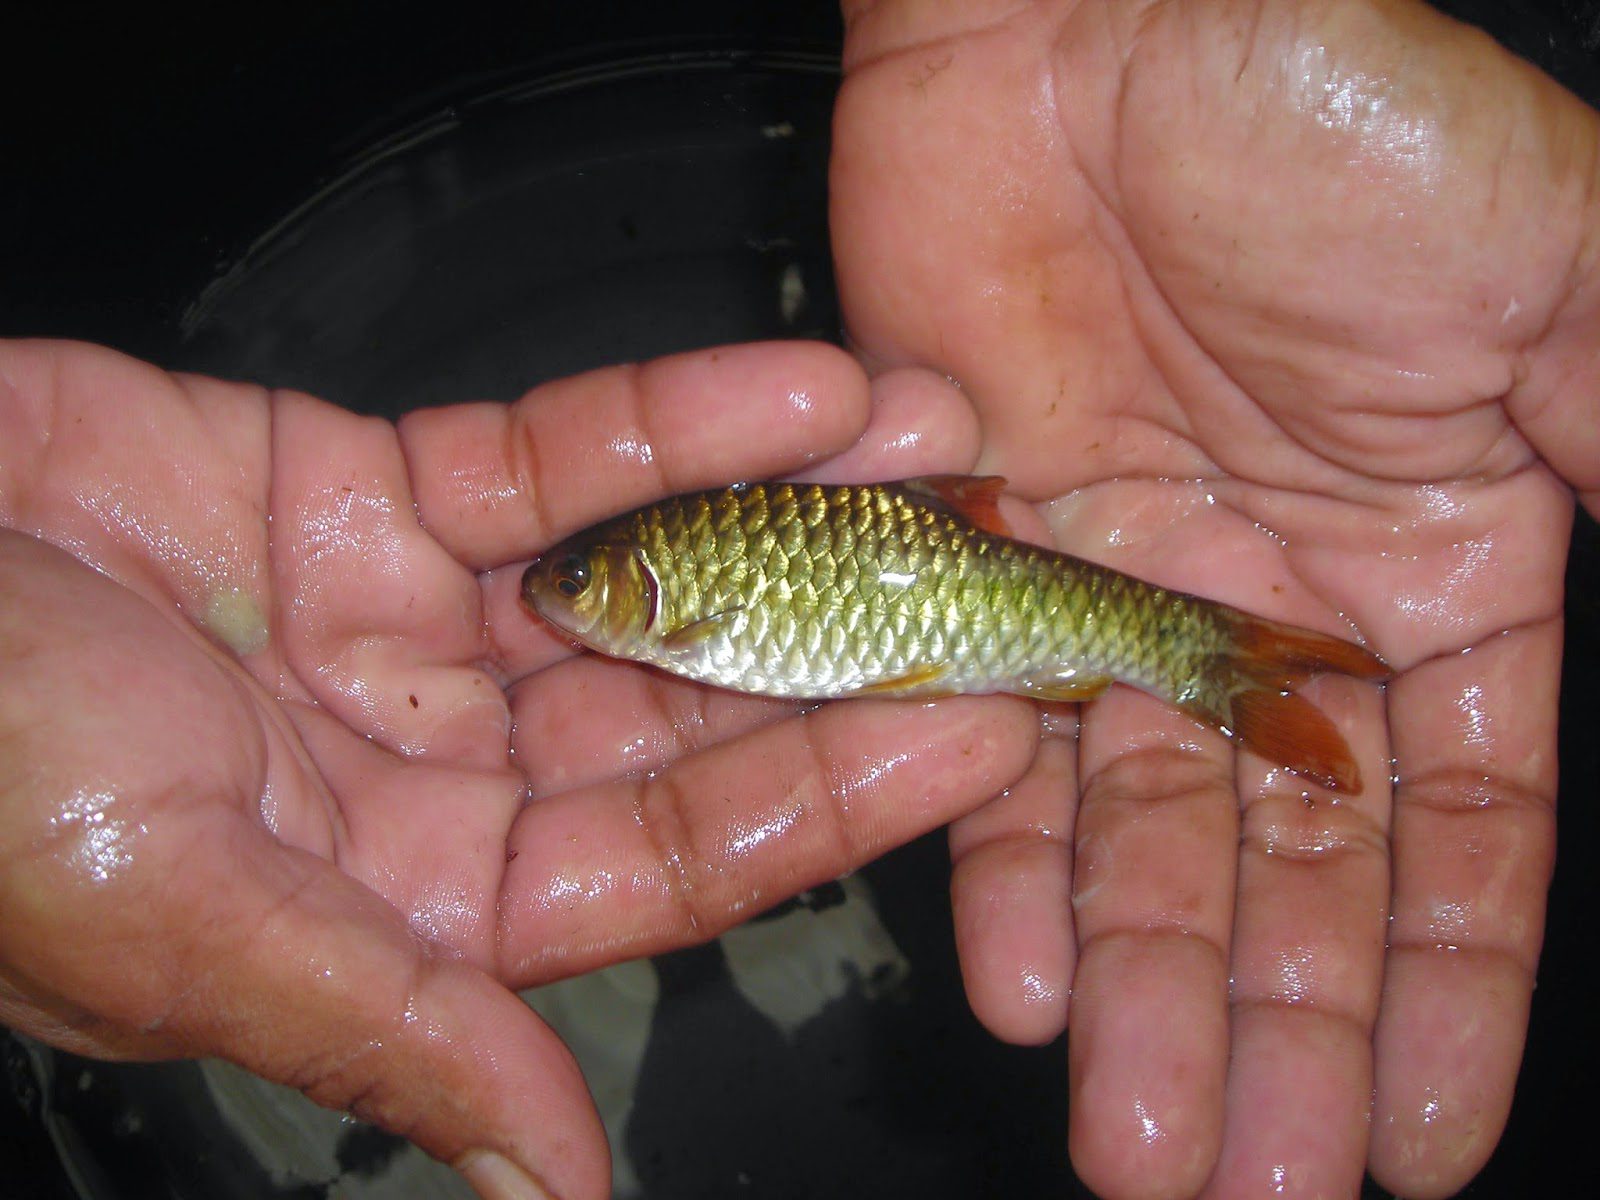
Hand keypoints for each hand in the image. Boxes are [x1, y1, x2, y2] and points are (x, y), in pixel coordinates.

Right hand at [0, 338, 1038, 1198]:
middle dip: (844, 639)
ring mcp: (427, 629)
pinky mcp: (385, 495)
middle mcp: (443, 769)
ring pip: (651, 571)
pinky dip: (674, 418)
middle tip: (995, 574)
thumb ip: (387, 1029)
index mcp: (418, 903)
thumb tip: (554, 1176)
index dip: (827, 801)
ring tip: (935, 441)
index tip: (970, 732)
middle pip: (692, 711)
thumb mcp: (174, 913)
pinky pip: (560, 456)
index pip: (673, 863)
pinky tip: (801, 388)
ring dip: (793, 504)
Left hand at [831, 1, 1595, 1195]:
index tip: (1425, 1146)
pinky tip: (1008, 984)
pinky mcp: (975, 565)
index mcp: (1439, 569)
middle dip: (1278, 1033)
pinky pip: (981, 745)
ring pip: (1131, 839)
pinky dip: (994, 864)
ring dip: (1138, 994)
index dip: (1448, 993)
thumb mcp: (1552, 279)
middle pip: (1281, 872)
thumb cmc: (1327, 117)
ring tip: (1138, 1146)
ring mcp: (1116, 600)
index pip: (1450, 833)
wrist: (1087, 27)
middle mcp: (1273, 612)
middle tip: (1250, 1189)